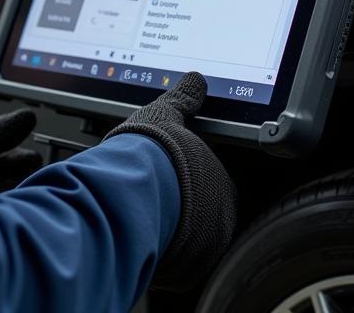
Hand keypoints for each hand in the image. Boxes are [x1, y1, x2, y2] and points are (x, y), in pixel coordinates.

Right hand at [104, 72, 235, 289]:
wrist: (131, 191)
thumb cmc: (151, 155)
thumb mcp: (167, 114)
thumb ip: (183, 99)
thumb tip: (196, 80)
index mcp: (222, 182)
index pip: (215, 183)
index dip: (192, 178)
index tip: (175, 177)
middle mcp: (221, 218)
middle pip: (204, 213)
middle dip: (183, 205)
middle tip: (156, 195)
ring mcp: (205, 247)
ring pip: (191, 240)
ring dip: (173, 229)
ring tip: (145, 214)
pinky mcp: (185, 272)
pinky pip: (176, 264)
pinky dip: (162, 253)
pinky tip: (143, 235)